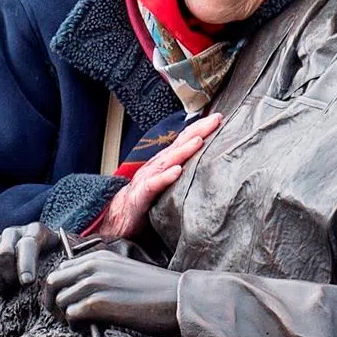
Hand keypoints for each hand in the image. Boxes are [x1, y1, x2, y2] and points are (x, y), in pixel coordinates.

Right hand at [0, 222, 60, 288]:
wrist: (45, 257)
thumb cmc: (58, 260)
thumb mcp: (65, 257)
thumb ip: (64, 262)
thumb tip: (60, 276)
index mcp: (35, 231)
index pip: (27, 245)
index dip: (26, 264)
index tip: (27, 282)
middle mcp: (14, 233)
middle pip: (3, 253)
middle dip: (10, 273)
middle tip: (17, 286)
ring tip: (9, 288)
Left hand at [44, 249, 180, 336]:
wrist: (178, 299)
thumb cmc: (156, 292)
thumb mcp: (123, 274)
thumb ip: (100, 278)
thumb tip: (80, 298)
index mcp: (99, 257)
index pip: (61, 269)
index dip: (59, 288)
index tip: (67, 304)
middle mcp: (93, 266)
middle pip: (52, 282)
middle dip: (53, 302)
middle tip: (64, 318)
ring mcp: (94, 283)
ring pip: (60, 301)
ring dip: (66, 317)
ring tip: (82, 326)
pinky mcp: (97, 303)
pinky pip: (71, 315)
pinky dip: (75, 326)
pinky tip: (89, 330)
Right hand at [96, 113, 221, 239]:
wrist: (119, 217)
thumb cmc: (145, 199)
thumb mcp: (166, 181)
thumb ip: (182, 172)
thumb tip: (208, 165)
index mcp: (163, 162)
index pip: (184, 141)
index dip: (200, 129)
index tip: (218, 119)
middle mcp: (156, 166)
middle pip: (179, 145)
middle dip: (197, 131)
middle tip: (215, 120)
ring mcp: (147, 179)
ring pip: (167, 161)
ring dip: (184, 150)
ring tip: (199, 140)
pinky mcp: (141, 196)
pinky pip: (153, 185)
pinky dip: (165, 177)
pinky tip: (177, 171)